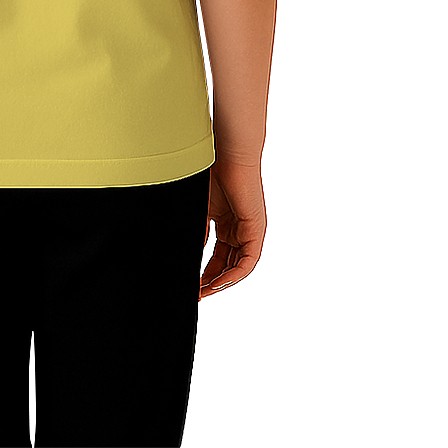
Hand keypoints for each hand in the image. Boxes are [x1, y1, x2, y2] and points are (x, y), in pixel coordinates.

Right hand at [198, 158, 265, 300]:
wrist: (227, 154)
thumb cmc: (211, 173)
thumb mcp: (200, 210)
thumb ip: (198, 232)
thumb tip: (191, 255)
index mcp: (227, 224)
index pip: (218, 256)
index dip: (205, 272)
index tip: (191, 285)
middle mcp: (240, 230)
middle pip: (228, 265)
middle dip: (212, 282)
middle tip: (196, 294)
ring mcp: (250, 231)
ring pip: (238, 266)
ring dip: (222, 282)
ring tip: (204, 292)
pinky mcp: (256, 230)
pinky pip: (248, 261)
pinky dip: (234, 274)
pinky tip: (219, 283)